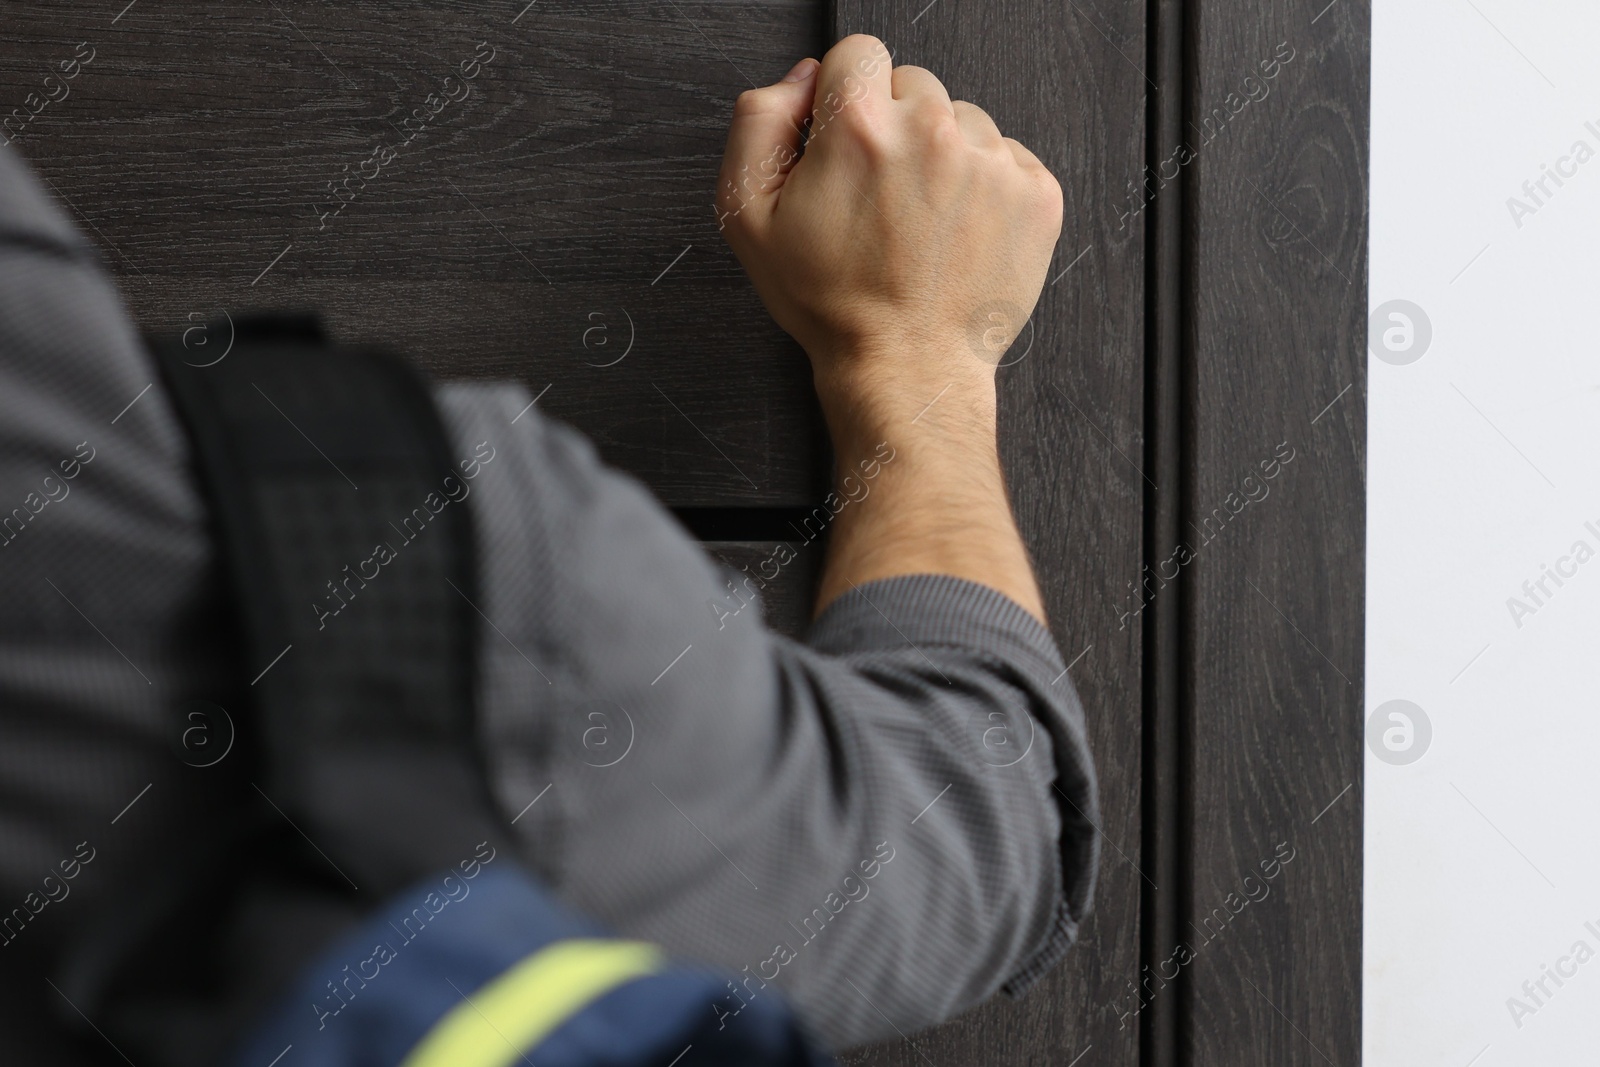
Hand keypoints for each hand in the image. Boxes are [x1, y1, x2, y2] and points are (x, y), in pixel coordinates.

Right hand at [715, 37, 1058, 624]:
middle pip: (913, 84)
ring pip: (963, 121)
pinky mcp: (1034, 193)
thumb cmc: (830, 304)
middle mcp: (931, 132)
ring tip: (921, 223)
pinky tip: (956, 233)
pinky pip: (1007, 157)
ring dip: (943, 157)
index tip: (848, 142)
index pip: (859, 53)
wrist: (906, 367)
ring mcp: (990, 161)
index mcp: (860, 126)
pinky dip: (985, 187)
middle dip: (895, 128)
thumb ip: (758, 124)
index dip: (846, 97)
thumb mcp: (747, 217)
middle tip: (881, 197)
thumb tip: (801, 79)